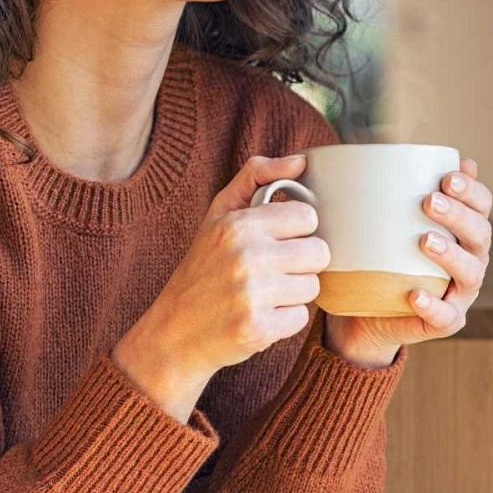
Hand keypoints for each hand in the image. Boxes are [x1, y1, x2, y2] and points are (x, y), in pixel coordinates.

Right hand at [113, 154, 326, 420]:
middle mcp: (246, 256)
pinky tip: (258, 316)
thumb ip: (256, 177)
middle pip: (318, 253)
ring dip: (292, 293)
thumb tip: (301, 160)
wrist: (173, 332)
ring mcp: (252, 295)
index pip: (307, 217)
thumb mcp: (218, 215)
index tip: (276, 241)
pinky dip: (284, 320)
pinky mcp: (259, 329)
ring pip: (312, 286)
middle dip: (300, 263)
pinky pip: (301, 318)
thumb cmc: (202, 268)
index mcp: (238, 224)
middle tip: (272, 271)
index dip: (296, 231)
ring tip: (262, 294)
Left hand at [323, 157, 492, 363]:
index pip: (481, 206)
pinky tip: (415, 294)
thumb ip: (396, 190)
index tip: (446, 176)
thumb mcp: (385, 221)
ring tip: (425, 240)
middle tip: (429, 202)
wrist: (366, 311)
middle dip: (459, 215)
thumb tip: (390, 145)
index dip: (472, 191)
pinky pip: (446, 316)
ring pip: (471, 274)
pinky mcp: (444, 321)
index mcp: (463, 232)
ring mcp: (460, 293)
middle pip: (480, 235)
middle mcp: (470, 260)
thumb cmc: (381, 256)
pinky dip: (433, 305)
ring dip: (451, 255)